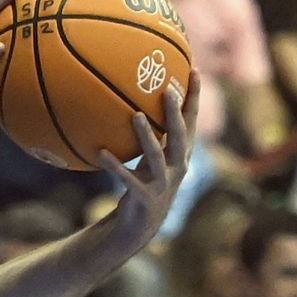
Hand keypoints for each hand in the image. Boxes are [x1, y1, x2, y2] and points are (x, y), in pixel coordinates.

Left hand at [100, 73, 199, 252]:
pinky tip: (101, 153)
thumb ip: (151, 134)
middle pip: (181, 137)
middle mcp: (176, 167)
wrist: (140, 226)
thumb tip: (135, 101)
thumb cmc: (142, 184)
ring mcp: (161, 184)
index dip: (195, 98)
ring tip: (136, 116)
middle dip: (175, 114)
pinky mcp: (143, 198)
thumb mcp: (149, 158)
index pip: (191, 121)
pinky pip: (127, 179)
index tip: (195, 70)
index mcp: (180, 154)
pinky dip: (115, 166)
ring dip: (146, 136)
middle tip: (168, 90)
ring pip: (156, 157)